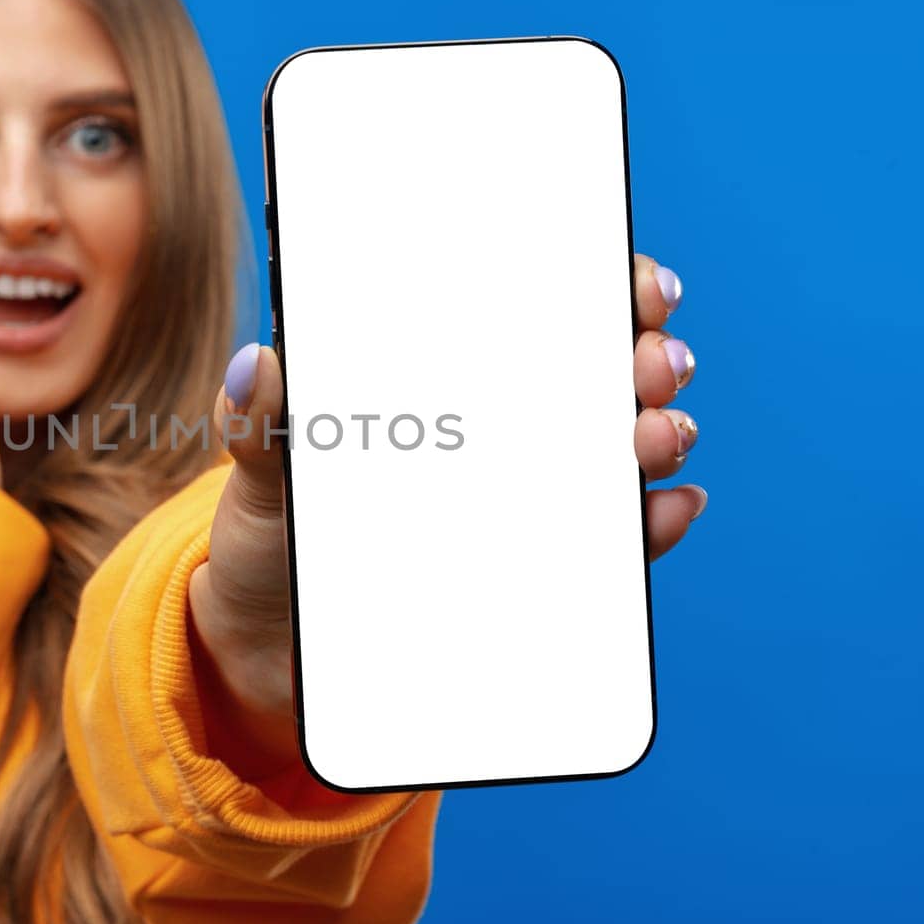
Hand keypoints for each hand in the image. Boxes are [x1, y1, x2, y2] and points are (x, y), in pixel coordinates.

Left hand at [185, 255, 704, 776]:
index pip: (544, 307)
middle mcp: (505, 424)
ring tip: (651, 437)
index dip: (607, 283)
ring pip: (626, 445)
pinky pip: (619, 537)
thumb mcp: (261, 470)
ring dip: (663, 430)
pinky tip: (667, 509)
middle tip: (648, 366)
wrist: (273, 640)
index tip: (636, 287)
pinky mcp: (543, 564)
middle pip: (605, 368)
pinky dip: (656, 521)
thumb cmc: (273, 531)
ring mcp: (531, 492)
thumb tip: (256, 365)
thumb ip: (257, 419)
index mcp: (447, 376)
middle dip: (650, 354)